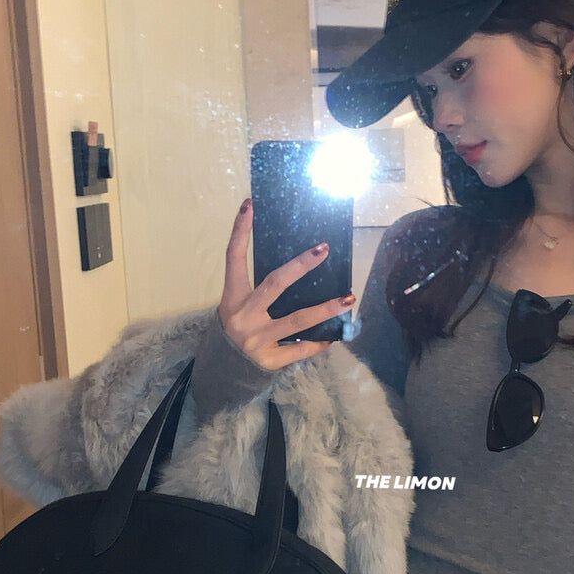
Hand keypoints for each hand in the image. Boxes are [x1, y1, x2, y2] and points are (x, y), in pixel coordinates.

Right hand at [218, 199, 354, 370]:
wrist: (225, 368)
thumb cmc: (239, 326)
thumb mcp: (238, 304)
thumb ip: (260, 288)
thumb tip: (298, 265)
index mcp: (232, 297)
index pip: (234, 258)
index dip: (240, 231)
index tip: (249, 205)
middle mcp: (243, 316)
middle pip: (275, 284)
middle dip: (300, 266)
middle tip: (323, 249)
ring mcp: (257, 339)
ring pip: (297, 320)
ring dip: (325, 309)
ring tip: (348, 298)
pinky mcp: (270, 359)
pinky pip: (301, 348)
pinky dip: (318, 341)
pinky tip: (334, 335)